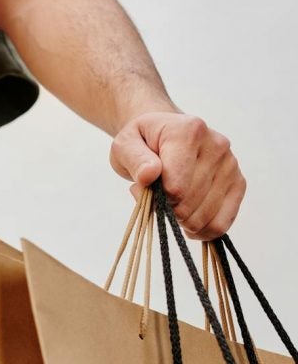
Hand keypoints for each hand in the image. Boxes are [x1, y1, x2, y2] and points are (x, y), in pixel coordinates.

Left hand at [109, 111, 245, 241]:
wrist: (163, 133)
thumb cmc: (143, 142)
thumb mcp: (125, 145)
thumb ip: (134, 159)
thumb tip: (149, 175)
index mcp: (189, 132)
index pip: (176, 186)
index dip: (157, 198)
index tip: (146, 188)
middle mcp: (217, 146)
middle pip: (189, 205)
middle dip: (166, 209)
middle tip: (155, 195)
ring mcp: (231, 165)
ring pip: (204, 218)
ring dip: (180, 220)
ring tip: (170, 201)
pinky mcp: (238, 183)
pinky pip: (221, 223)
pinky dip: (201, 231)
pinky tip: (186, 222)